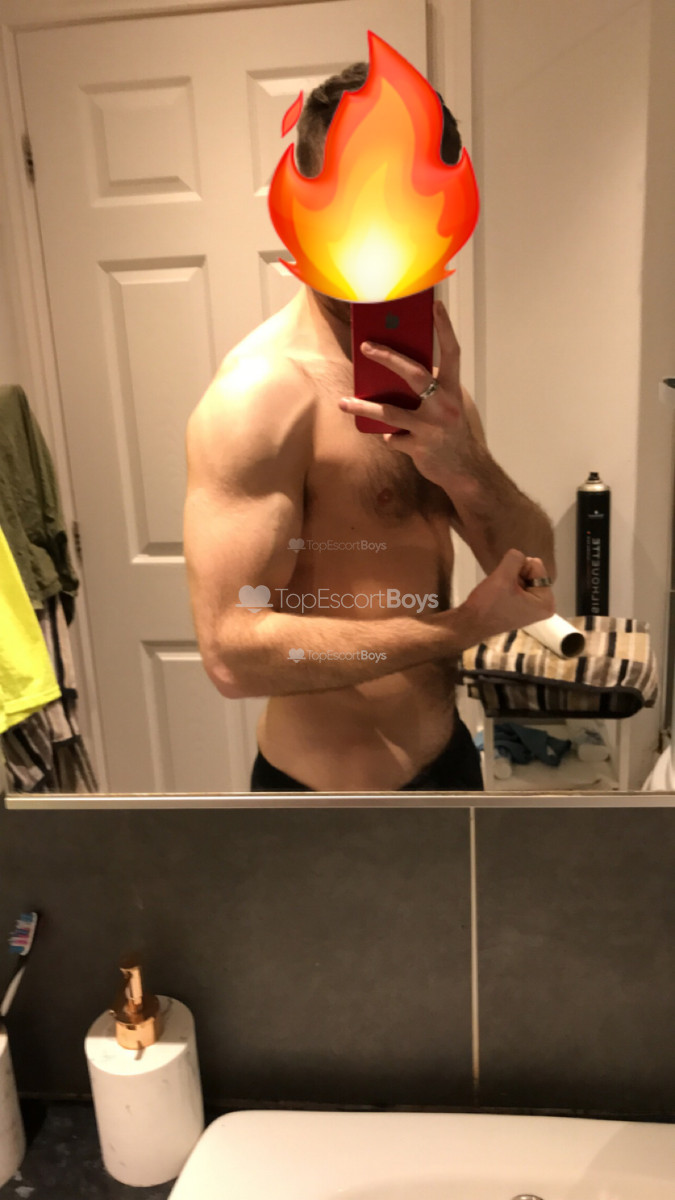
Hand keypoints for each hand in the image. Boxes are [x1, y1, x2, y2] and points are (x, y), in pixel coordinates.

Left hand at [338, 299, 475, 486]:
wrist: (466, 471)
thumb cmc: (452, 434)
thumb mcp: (447, 407)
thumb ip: (429, 390)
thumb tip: (396, 372)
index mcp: (452, 391)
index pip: (452, 353)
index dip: (445, 329)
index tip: (436, 306)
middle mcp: (444, 406)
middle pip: (414, 374)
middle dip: (388, 358)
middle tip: (366, 346)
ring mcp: (431, 428)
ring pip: (390, 413)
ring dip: (363, 408)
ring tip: (343, 403)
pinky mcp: (419, 448)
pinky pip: (393, 439)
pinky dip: (390, 438)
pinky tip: (393, 440)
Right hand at [455, 549, 555, 644]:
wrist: (470, 624)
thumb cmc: (488, 604)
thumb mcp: (503, 576)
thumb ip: (515, 558)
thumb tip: (518, 555)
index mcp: (546, 601)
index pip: (536, 566)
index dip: (517, 568)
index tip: (505, 583)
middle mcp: (545, 606)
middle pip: (532, 572)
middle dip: (515, 575)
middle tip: (502, 588)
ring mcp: (534, 608)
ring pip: (524, 577)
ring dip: (510, 580)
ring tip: (499, 592)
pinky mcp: (523, 607)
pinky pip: (519, 586)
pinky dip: (508, 586)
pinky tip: (499, 595)